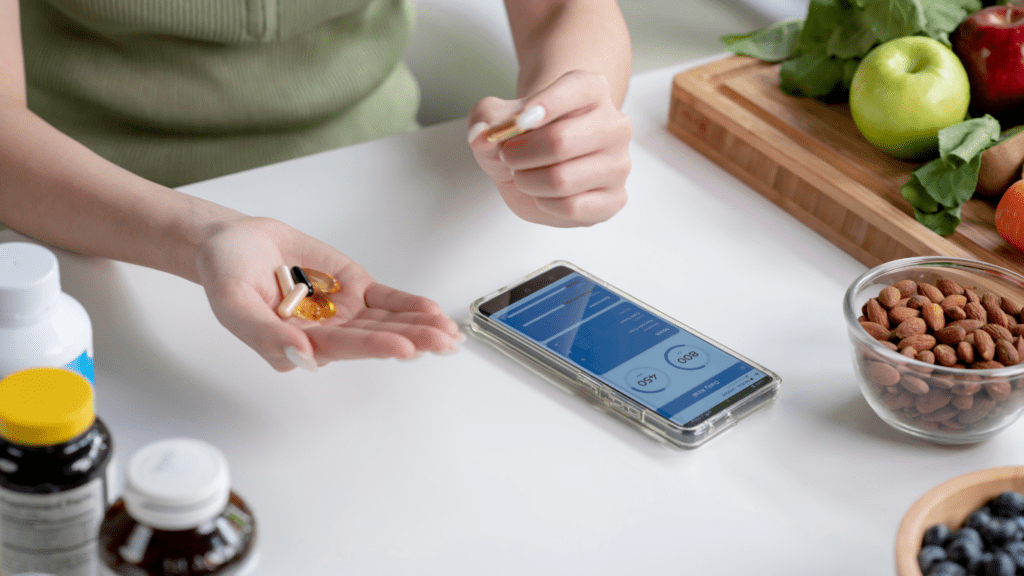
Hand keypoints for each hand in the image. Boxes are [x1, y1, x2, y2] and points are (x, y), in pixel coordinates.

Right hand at [194, 217, 463, 370]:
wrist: (232, 243)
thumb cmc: (226, 274)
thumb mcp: (232, 302)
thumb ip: (264, 334)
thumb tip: (300, 359)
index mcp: (296, 345)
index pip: (342, 347)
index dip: (373, 346)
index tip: (403, 347)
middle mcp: (326, 334)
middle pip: (373, 338)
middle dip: (410, 341)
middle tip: (441, 343)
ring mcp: (343, 312)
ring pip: (386, 321)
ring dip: (419, 327)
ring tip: (449, 334)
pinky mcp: (353, 288)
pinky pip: (386, 300)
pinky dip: (409, 305)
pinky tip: (432, 313)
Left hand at [467, 70, 631, 226]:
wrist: (539, 163)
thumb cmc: (526, 136)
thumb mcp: (498, 119)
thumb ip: (486, 119)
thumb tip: (481, 136)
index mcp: (592, 90)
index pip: (577, 89)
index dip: (546, 105)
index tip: (520, 121)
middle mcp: (614, 125)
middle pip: (560, 141)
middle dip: (520, 154)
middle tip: (510, 156)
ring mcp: (619, 164)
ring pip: (562, 179)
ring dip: (528, 182)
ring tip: (526, 175)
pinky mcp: (615, 198)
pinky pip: (572, 207)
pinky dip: (545, 204)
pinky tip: (545, 194)